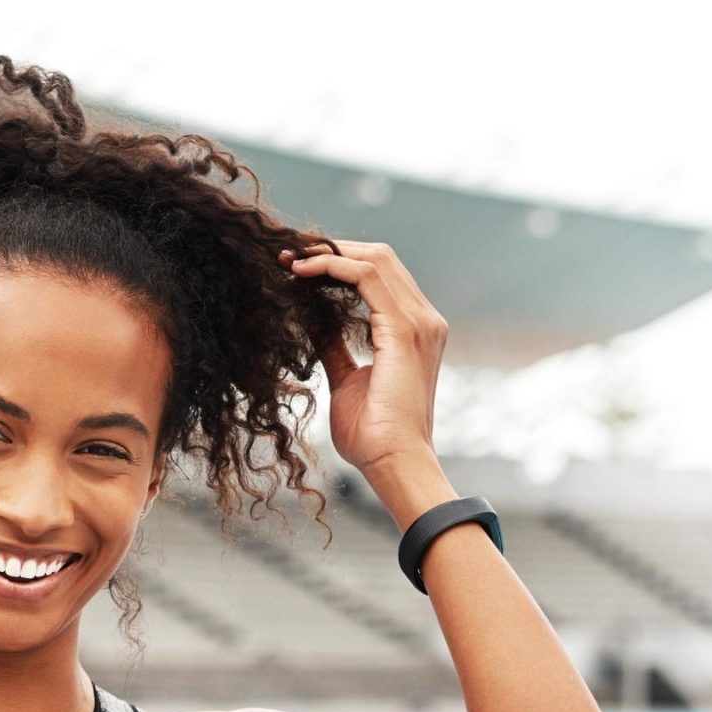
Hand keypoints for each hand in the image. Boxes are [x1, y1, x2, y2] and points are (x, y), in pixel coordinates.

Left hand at [281, 239, 446, 483]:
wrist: (393, 461)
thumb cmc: (372, 433)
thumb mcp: (345, 380)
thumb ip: (334, 347)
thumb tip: (312, 322)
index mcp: (414, 330)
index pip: (379, 276)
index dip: (338, 262)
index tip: (296, 266)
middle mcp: (424, 320)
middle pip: (379, 258)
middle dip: (331, 250)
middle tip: (288, 254)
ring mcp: (419, 322)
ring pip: (375, 259)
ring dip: (328, 253)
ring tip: (290, 260)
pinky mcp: (405, 329)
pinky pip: (367, 277)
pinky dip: (333, 266)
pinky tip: (303, 272)